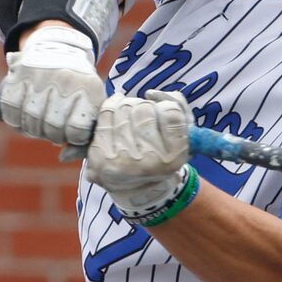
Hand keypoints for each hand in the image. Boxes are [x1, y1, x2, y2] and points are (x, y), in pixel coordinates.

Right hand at [0, 22, 106, 157]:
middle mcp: (65, 80)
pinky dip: (15, 120)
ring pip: (31, 122)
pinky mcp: (19, 74)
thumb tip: (63, 158)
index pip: (76, 130)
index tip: (71, 131)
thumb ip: (84, 138)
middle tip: (53, 127)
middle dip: (52, 134)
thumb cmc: (78, 87)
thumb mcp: (91, 106)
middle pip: (52, 128)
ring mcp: (40, 76)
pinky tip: (23, 117)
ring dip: (33, 129)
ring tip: (39, 121)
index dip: (72, 137)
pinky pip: (11, 110)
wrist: (59, 47)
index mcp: (88, 89)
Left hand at [84, 89, 192, 216]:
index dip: (166, 107)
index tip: (163, 115)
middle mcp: (146, 163)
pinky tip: (117, 115)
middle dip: (145, 107)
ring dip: (128, 107)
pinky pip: (104, 114)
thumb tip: (150, 93)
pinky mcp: (98, 158)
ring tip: (131, 119)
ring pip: (123, 107)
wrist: (136, 188)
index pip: (170, 112)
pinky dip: (111, 108)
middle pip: (143, 108)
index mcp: (173, 158)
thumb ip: (178, 106)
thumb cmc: (161, 155)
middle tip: (145, 118)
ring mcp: (119, 161)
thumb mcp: (183, 135)